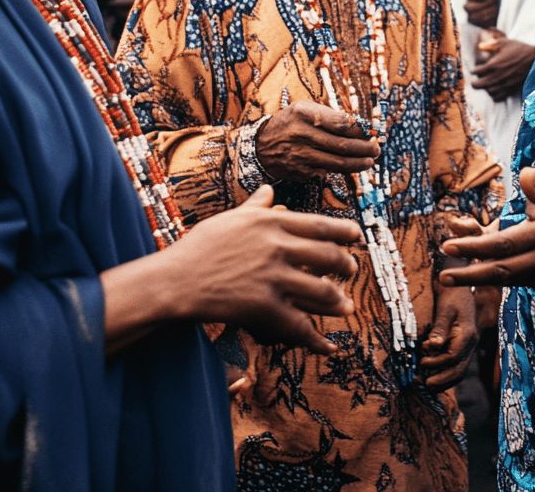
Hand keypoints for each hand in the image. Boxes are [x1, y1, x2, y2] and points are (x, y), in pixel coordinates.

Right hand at [170, 186, 361, 352]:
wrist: (176, 280)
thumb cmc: (201, 247)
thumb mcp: (230, 219)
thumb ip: (255, 206)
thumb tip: (269, 190)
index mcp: (271, 222)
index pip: (320, 224)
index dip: (345, 232)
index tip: (357, 236)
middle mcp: (278, 247)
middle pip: (328, 256)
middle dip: (346, 266)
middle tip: (352, 270)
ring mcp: (273, 277)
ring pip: (322, 291)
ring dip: (339, 301)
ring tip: (346, 306)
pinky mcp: (265, 307)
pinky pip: (300, 326)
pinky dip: (317, 339)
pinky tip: (328, 345)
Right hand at [256, 101, 379, 181]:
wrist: (260, 146)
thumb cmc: (290, 123)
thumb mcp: (304, 109)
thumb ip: (328, 115)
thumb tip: (359, 125)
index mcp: (304, 113)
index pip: (341, 122)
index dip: (360, 129)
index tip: (371, 132)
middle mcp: (302, 134)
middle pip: (343, 145)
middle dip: (365, 149)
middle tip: (377, 149)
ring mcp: (301, 155)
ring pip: (338, 162)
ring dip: (359, 163)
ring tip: (370, 161)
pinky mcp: (301, 171)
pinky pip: (327, 172)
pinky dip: (342, 170)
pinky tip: (351, 167)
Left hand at [419, 283, 476, 390]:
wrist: (460, 286)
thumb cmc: (451, 294)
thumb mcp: (444, 309)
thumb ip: (439, 328)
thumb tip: (432, 347)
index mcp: (468, 334)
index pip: (453, 356)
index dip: (436, 362)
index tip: (421, 362)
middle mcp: (471, 343)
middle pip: (459, 369)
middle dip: (443, 379)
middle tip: (425, 384)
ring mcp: (469, 346)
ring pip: (460, 370)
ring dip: (446, 380)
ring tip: (429, 386)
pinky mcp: (464, 346)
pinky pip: (458, 365)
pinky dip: (448, 373)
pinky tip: (435, 377)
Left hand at [438, 168, 534, 306]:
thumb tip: (523, 175)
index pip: (501, 244)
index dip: (472, 247)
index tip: (448, 248)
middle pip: (499, 271)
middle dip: (468, 274)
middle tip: (443, 275)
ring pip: (517, 280)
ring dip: (493, 276)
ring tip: (471, 272)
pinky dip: (532, 276)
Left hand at [471, 37, 534, 101]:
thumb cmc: (520, 48)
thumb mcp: (504, 42)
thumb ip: (490, 44)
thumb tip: (479, 46)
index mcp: (494, 64)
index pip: (477, 71)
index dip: (474, 70)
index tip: (475, 69)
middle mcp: (498, 75)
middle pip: (480, 84)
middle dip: (475, 83)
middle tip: (474, 81)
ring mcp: (505, 83)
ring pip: (489, 91)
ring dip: (485, 88)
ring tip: (486, 85)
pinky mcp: (512, 88)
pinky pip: (499, 96)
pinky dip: (494, 95)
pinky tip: (495, 90)